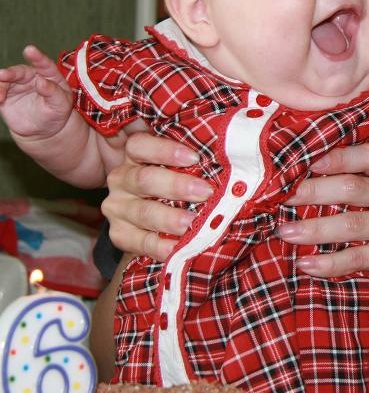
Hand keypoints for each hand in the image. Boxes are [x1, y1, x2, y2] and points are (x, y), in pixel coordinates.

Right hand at [0, 45, 71, 138]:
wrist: (43, 128)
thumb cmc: (56, 112)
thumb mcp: (60, 104)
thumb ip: (53, 92)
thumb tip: (41, 82)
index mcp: (49, 75)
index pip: (44, 64)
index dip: (37, 56)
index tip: (29, 49)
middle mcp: (31, 76)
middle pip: (19, 71)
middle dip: (10, 72)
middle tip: (2, 75)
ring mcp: (17, 85)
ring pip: (5, 80)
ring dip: (0, 84)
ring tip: (1, 96)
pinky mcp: (6, 95)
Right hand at [102, 132, 211, 260]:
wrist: (152, 217)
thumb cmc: (174, 181)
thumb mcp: (177, 166)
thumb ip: (192, 161)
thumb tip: (227, 157)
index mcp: (133, 155)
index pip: (140, 145)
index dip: (165, 150)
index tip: (195, 158)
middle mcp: (121, 179)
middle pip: (144, 179)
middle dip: (177, 186)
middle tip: (205, 192)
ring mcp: (117, 208)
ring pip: (143, 212)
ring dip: (170, 219)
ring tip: (193, 223)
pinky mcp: (119, 234)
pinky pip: (140, 242)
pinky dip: (161, 247)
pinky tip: (178, 247)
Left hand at [276, 143, 368, 285]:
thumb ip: (356, 173)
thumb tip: (300, 167)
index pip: (368, 155)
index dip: (338, 157)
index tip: (306, 161)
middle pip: (352, 188)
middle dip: (313, 192)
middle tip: (281, 196)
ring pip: (351, 224)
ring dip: (313, 229)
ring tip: (284, 231)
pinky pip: (357, 258)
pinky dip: (328, 263)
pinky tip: (305, 264)